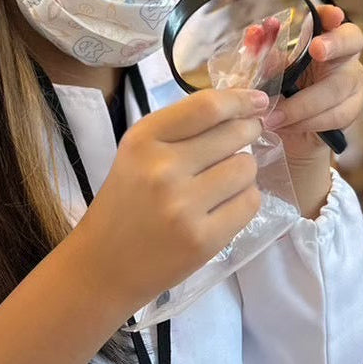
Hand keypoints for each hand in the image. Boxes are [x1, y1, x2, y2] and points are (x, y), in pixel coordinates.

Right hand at [73, 88, 265, 311]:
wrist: (105, 264)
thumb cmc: (126, 201)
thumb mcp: (138, 152)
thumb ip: (182, 128)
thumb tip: (241, 109)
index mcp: (143, 140)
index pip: (206, 107)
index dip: (239, 99)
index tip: (257, 100)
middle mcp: (162, 168)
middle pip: (233, 134)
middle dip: (248, 131)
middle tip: (249, 135)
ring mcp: (184, 206)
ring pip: (246, 168)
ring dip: (244, 169)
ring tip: (227, 177)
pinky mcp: (203, 239)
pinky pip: (249, 203)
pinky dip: (245, 199)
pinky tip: (226, 203)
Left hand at [266, 5, 362, 167]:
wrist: (292, 126)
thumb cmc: (283, 88)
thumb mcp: (270, 69)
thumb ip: (264, 53)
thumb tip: (255, 34)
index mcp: (324, 39)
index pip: (334, 20)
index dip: (333, 16)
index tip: (329, 14)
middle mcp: (344, 57)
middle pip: (351, 44)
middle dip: (333, 45)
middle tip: (316, 49)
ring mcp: (354, 83)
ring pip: (338, 89)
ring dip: (303, 104)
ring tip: (275, 115)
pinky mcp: (353, 109)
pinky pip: (336, 116)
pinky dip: (307, 122)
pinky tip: (286, 125)